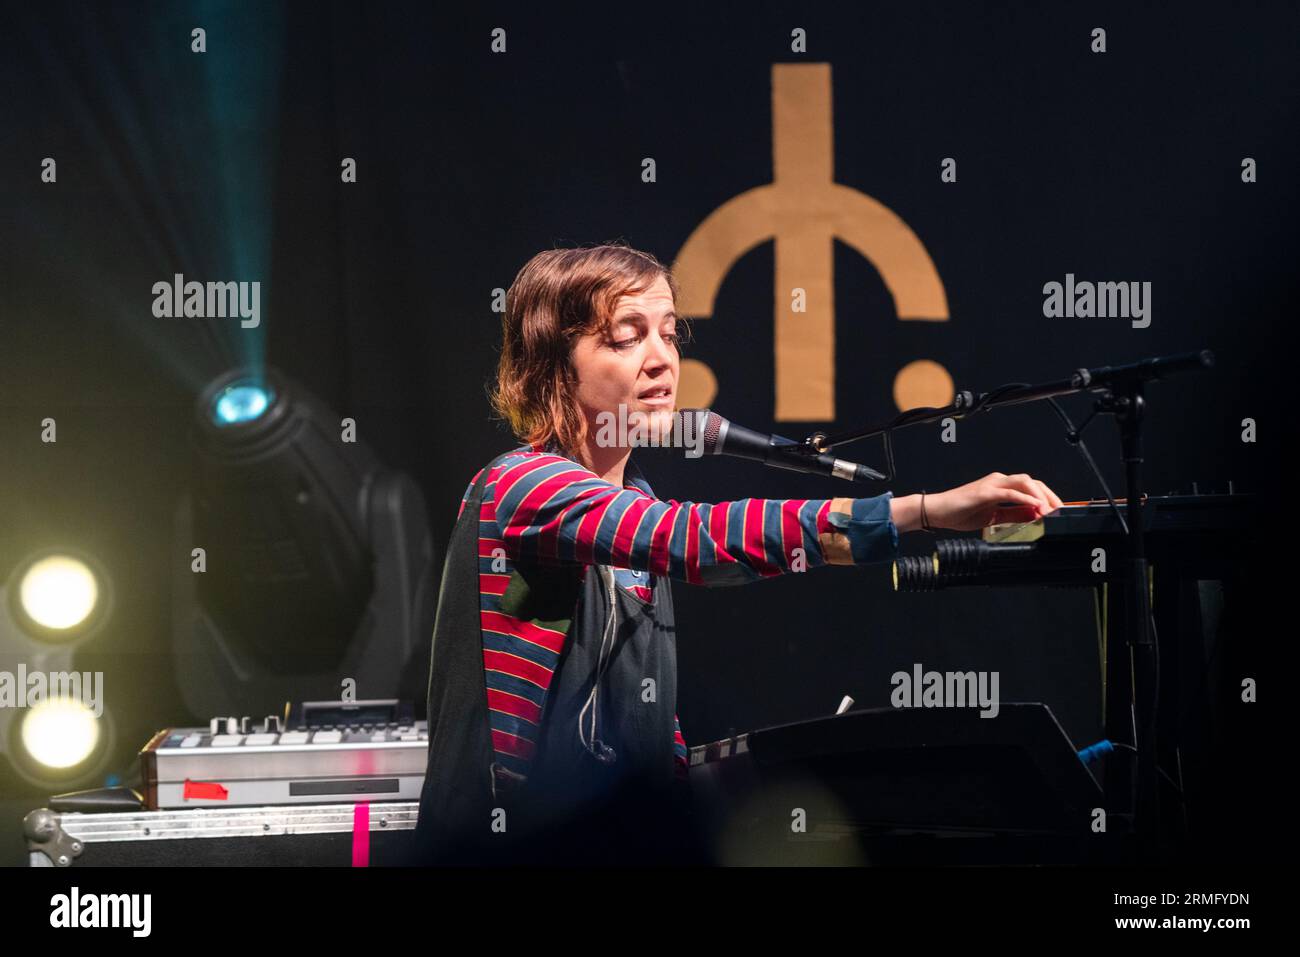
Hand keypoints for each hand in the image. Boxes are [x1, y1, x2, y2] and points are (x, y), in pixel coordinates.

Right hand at [924, 472, 1063, 531]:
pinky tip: (1035, 507)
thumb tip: (1034, 516)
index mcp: (1000, 486)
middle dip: (1050, 495)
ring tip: (1050, 509)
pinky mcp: (985, 492)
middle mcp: (998, 481)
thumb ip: (1013, 515)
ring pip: (1024, 482)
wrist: (937, 512)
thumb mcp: (992, 517)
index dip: (1047, 497)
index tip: (1057, 511)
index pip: (1030, 487)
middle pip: (1032, 482)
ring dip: (1041, 495)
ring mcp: (992, 484)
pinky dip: (1025, 499)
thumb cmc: (959, 513)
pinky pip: (1010, 492)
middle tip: (1061, 510)